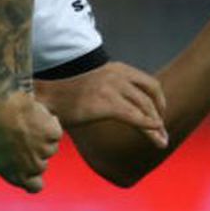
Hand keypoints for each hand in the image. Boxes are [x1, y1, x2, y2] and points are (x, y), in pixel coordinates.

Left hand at [0, 88, 62, 193]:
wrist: (1, 107)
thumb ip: (3, 165)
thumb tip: (10, 167)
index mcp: (17, 175)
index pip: (35, 186)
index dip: (34, 178)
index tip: (31, 169)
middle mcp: (33, 167)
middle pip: (41, 165)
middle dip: (34, 153)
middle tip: (20, 137)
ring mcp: (44, 151)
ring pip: (49, 147)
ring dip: (41, 137)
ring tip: (24, 124)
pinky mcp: (53, 135)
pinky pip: (55, 131)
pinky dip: (48, 123)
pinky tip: (35, 116)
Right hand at [40, 61, 167, 150]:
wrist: (47, 100)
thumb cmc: (69, 98)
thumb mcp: (98, 87)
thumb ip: (116, 92)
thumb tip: (131, 107)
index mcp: (117, 69)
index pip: (149, 83)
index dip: (159, 101)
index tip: (160, 117)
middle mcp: (117, 75)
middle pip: (151, 95)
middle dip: (160, 115)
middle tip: (163, 132)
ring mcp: (112, 88)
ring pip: (145, 108)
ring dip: (157, 126)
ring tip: (162, 141)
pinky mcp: (106, 104)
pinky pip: (135, 117)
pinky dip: (148, 127)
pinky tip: (154, 135)